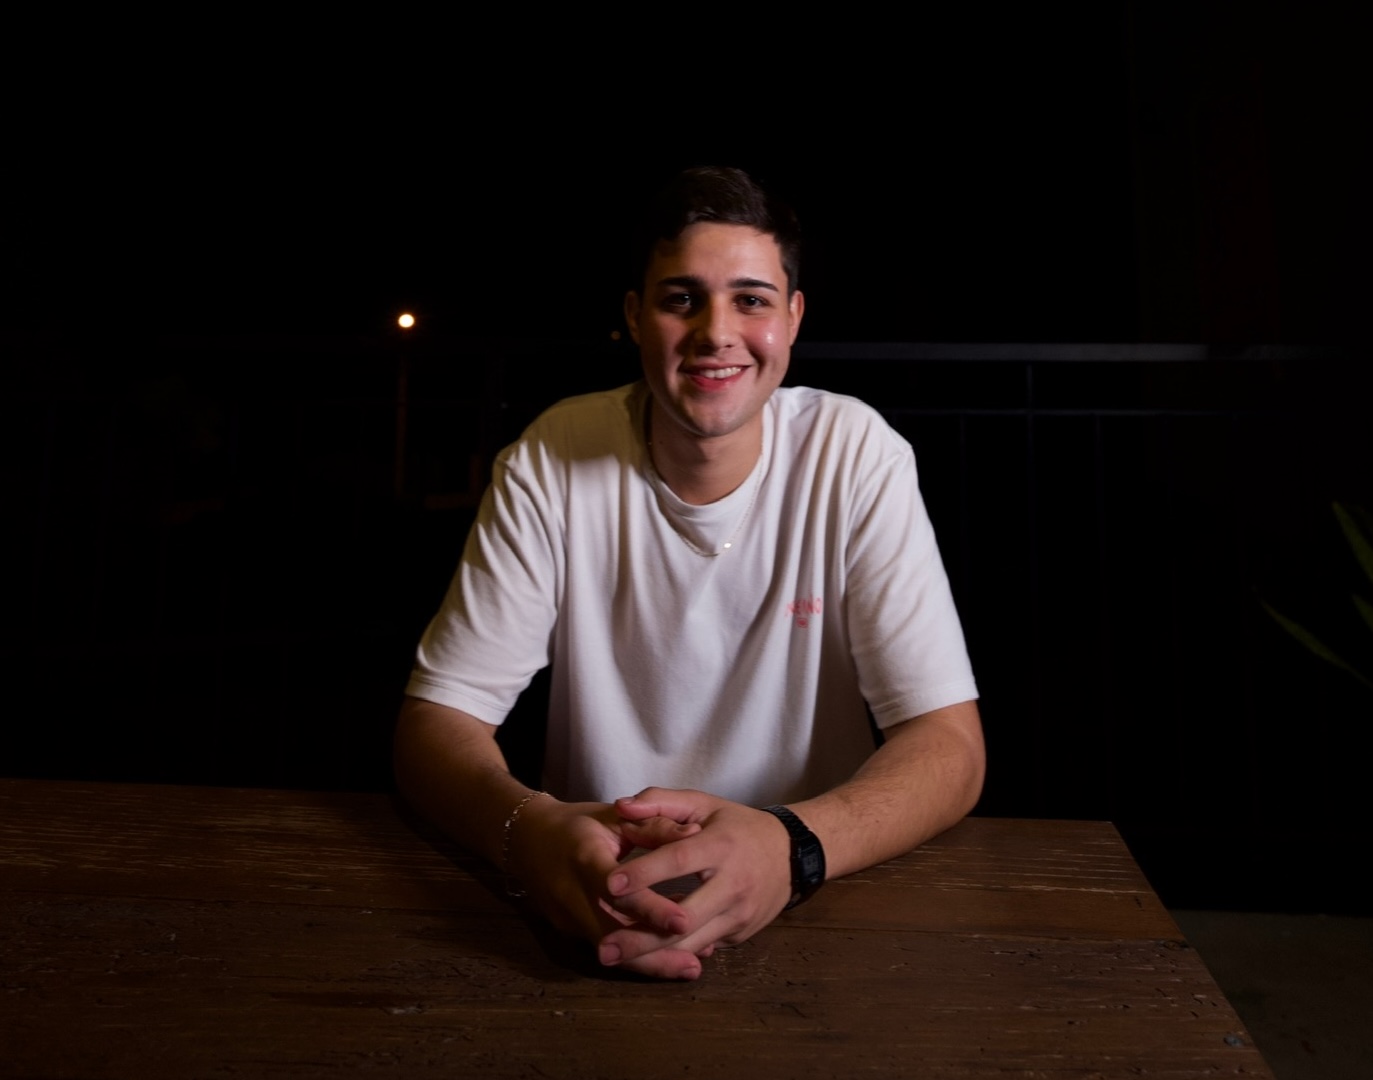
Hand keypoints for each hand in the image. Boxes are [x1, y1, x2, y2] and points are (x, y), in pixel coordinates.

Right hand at [506, 796, 701, 958]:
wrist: (526, 840)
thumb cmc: (579, 823)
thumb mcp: (615, 816)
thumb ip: (654, 826)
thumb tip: (697, 834)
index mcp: (583, 857)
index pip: (617, 888)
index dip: (649, 907)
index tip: (684, 921)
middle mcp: (570, 893)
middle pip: (612, 935)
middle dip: (653, 955)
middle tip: (695, 966)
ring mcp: (566, 917)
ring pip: (610, 949)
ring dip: (650, 963)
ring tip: (691, 968)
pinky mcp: (568, 930)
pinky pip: (605, 945)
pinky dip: (636, 953)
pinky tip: (671, 955)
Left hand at [597, 788, 794, 978]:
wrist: (793, 855)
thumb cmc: (738, 826)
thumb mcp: (704, 803)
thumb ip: (660, 802)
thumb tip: (622, 807)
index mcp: (721, 846)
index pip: (679, 860)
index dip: (645, 873)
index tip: (610, 884)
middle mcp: (732, 884)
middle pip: (682, 917)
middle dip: (641, 935)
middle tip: (603, 947)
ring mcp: (738, 915)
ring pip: (691, 943)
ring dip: (651, 954)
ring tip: (613, 958)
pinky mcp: (739, 935)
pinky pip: (702, 947)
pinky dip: (672, 953)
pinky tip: (642, 958)